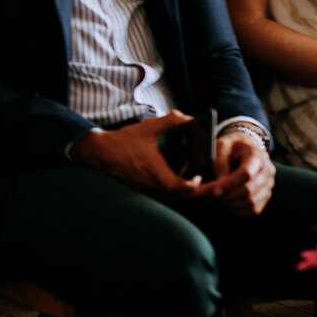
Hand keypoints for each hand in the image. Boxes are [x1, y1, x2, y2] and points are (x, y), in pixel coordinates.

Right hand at [70, 111, 212, 197]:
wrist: (101, 151)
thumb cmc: (123, 141)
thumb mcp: (147, 128)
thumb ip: (169, 121)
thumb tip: (187, 116)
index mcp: (154, 171)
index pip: (179, 187)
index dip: (194, 186)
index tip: (200, 177)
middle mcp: (152, 184)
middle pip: (181, 198)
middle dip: (200, 194)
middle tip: (214, 187)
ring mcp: (147, 189)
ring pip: (174, 200)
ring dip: (189, 196)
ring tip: (202, 187)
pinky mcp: (144, 190)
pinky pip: (165, 197)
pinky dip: (177, 195)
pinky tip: (183, 186)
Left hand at [203, 133, 274, 215]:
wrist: (246, 147)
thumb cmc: (232, 146)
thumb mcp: (222, 146)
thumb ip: (220, 162)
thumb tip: (220, 182)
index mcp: (256, 156)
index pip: (246, 174)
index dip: (229, 185)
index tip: (212, 191)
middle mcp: (267, 172)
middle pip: (248, 190)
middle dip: (226, 195)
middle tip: (208, 195)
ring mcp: (268, 185)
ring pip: (251, 202)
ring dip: (231, 203)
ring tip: (215, 197)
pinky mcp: (266, 195)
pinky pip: (254, 209)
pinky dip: (238, 210)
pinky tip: (226, 202)